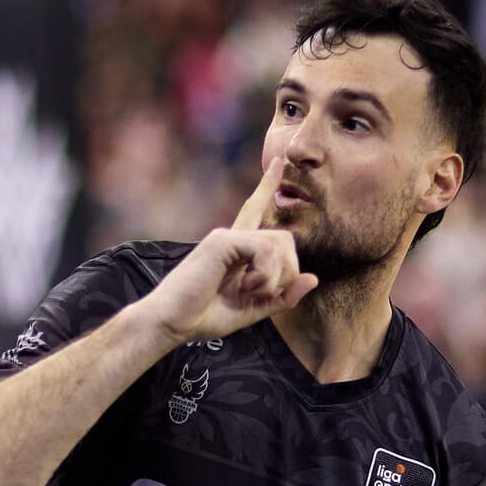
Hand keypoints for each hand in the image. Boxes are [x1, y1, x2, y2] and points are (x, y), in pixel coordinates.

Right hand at [136, 157, 319, 344]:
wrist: (172, 322)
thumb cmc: (203, 317)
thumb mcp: (253, 310)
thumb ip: (282, 296)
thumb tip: (313, 278)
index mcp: (236, 251)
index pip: (255, 211)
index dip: (267, 188)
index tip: (277, 162)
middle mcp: (232, 237)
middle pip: (285, 239)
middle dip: (286, 272)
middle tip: (262, 294)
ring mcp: (226, 236)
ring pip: (279, 244)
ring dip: (273, 278)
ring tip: (246, 291)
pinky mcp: (222, 240)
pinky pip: (265, 249)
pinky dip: (263, 274)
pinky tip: (243, 286)